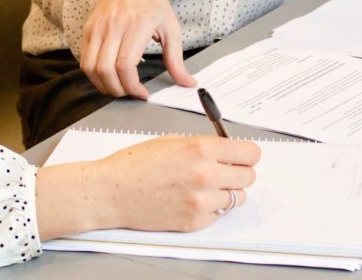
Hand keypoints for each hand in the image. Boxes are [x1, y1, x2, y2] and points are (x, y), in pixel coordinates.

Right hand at [34, 135, 260, 239]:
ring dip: (226, 192)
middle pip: (249, 176)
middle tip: (224, 172)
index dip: (247, 154)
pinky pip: (219, 214)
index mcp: (201, 149)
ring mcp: (202, 201)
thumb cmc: (135, 164)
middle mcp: (206, 174)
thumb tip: (227, 150)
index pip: (250, 153)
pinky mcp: (195, 221)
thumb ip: (203, 146)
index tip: (242, 156)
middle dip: (239, 173)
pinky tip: (191, 200)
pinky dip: (211, 208)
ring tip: (205, 187)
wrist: (111, 192)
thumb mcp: (172, 141)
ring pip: (238, 198)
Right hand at [81, 0, 196, 98]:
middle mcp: (114, 26)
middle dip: (118, 90)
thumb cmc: (151, 4)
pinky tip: (108, 76)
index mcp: (138, 25)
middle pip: (105, 70)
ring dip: (103, 85)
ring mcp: (98, 28)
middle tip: (130, 93)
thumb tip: (187, 83)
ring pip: (91, 68)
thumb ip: (176, 59)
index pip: (125, 64)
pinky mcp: (88, 30)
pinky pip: (85, 60)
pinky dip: (94, 75)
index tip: (142, 93)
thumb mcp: (171, 27)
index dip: (132, 86)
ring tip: (119, 87)